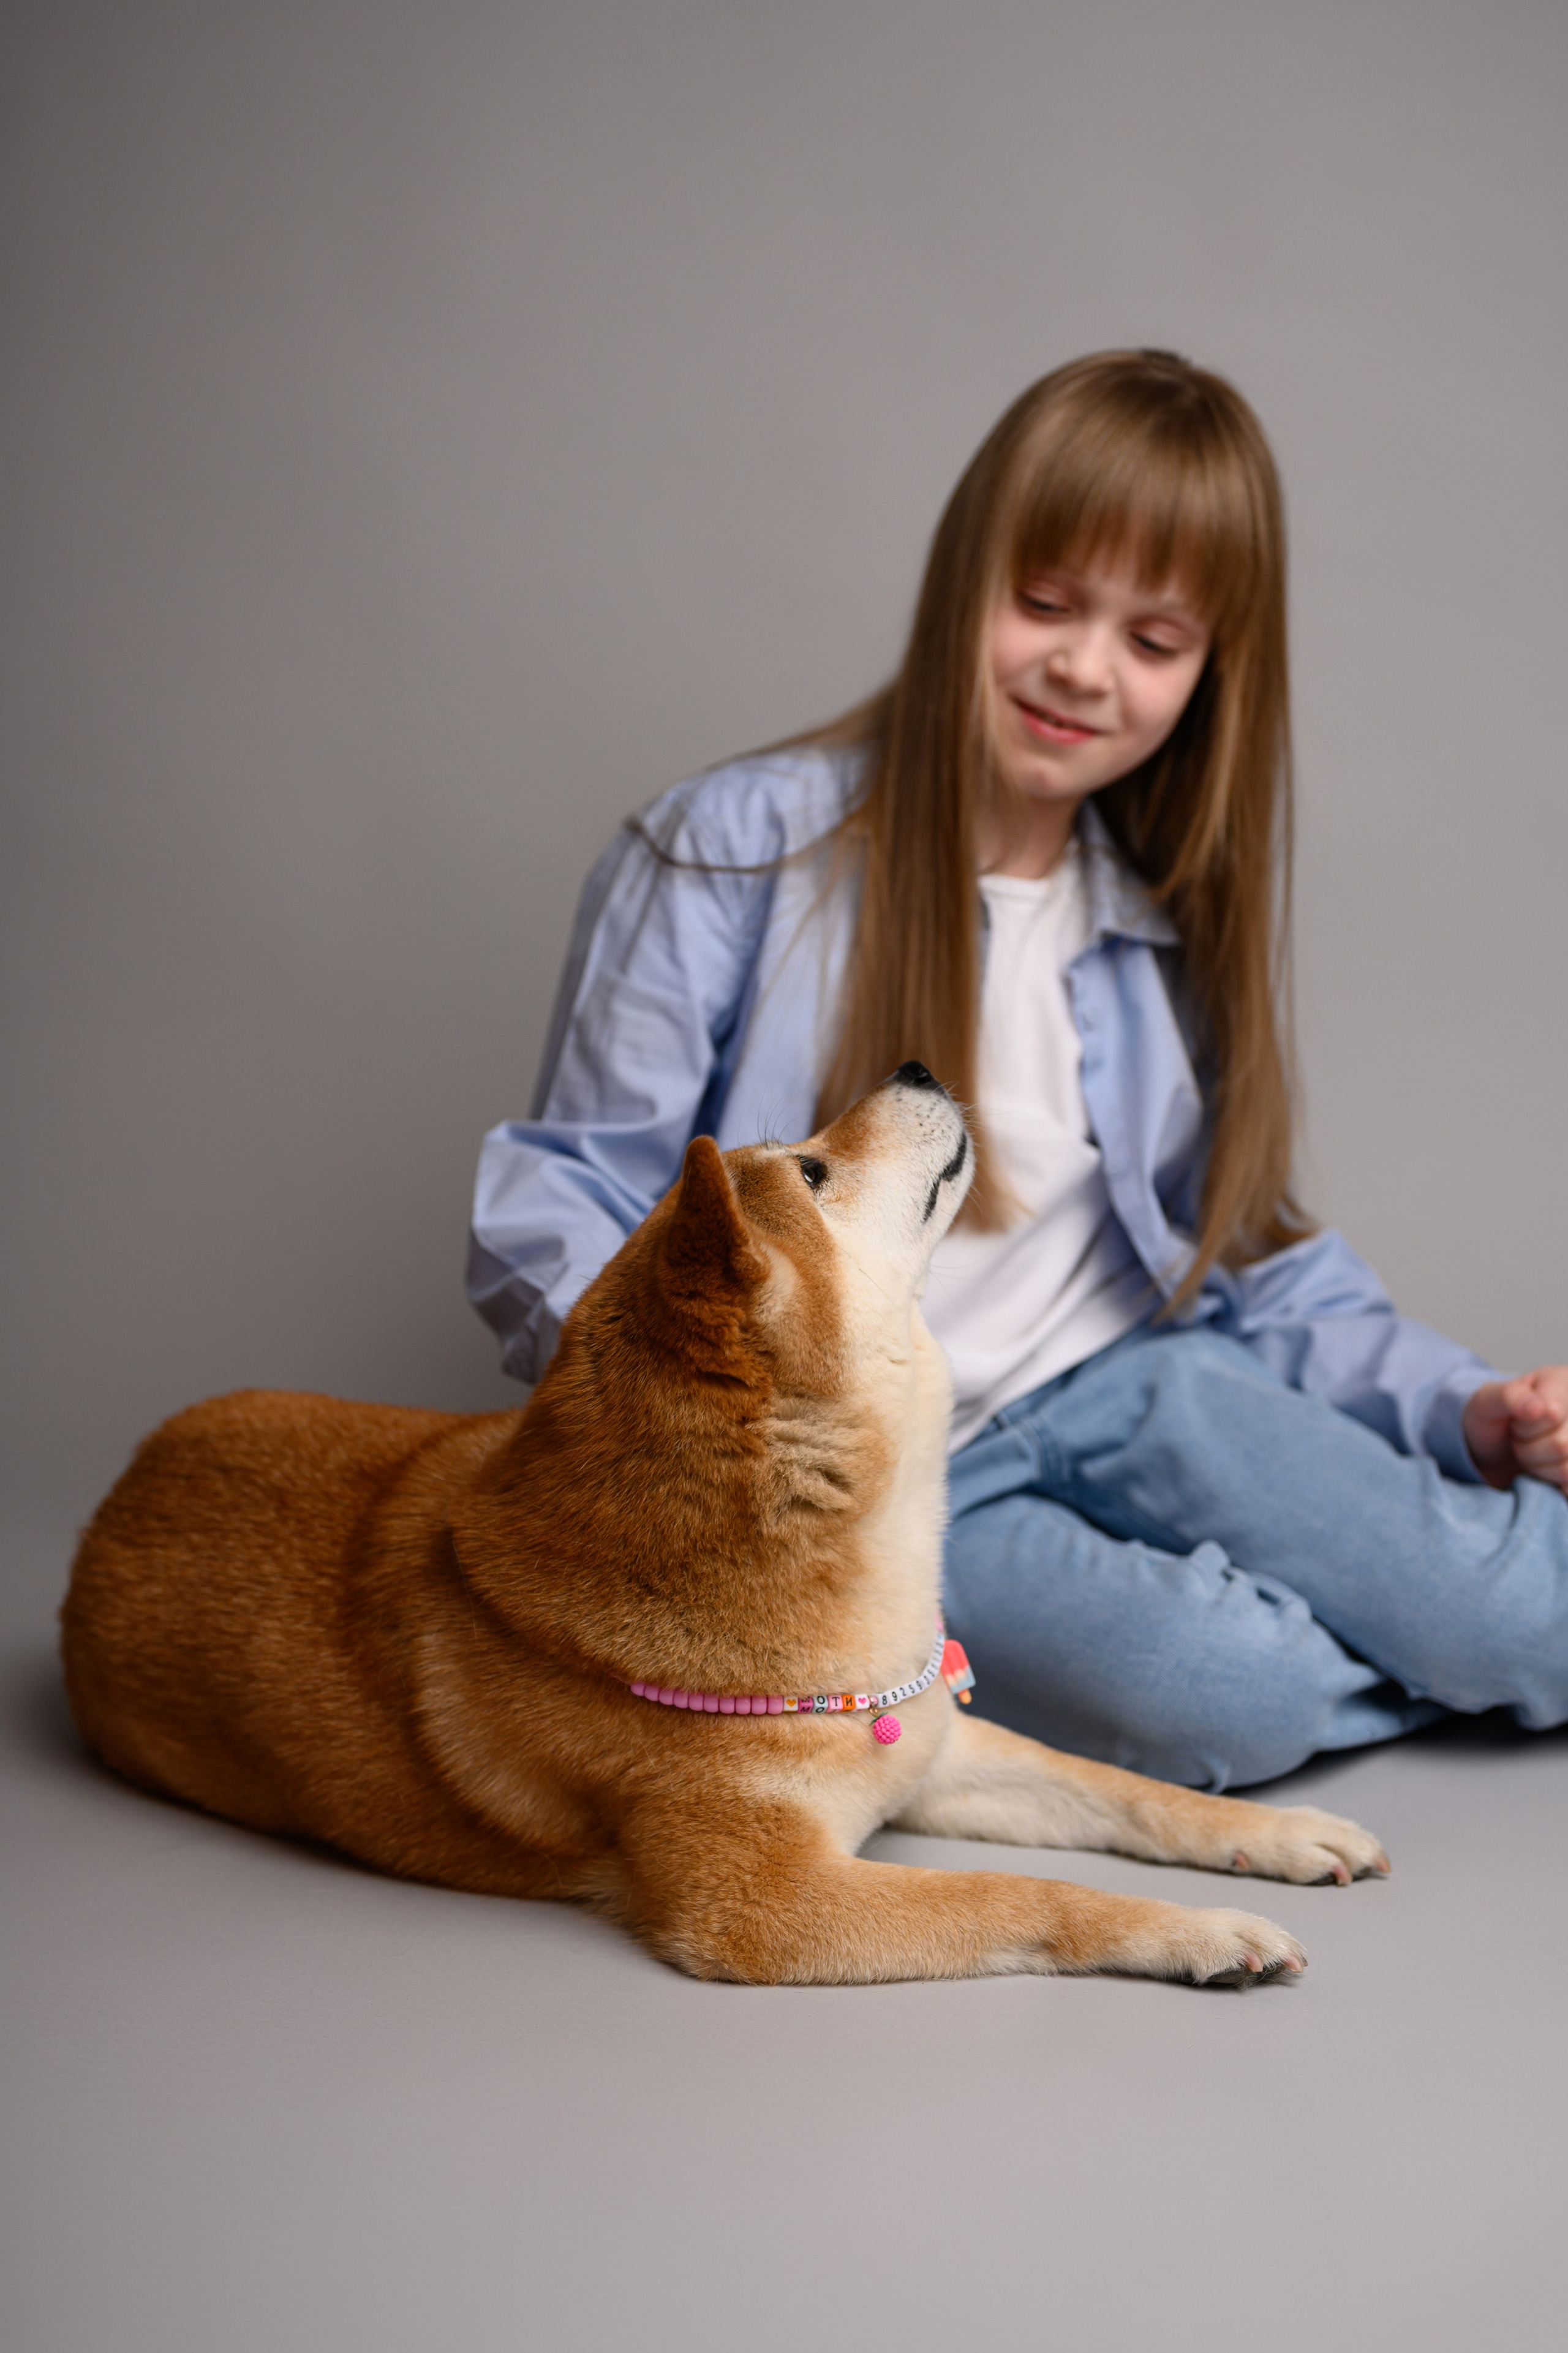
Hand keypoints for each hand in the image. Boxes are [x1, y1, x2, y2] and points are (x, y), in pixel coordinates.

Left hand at [1463, 1368, 1567, 1494]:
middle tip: (1518, 1438)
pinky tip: (1541, 1466)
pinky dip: (1549, 1480)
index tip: (1514, 1420)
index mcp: (1562, 1381)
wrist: (1491, 1446)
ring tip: (1528, 1450)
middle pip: (1562, 1444)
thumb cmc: (1491, 1418)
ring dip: (1536, 1465)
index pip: (1552, 1413)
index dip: (1525, 1425)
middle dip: (1528, 1447)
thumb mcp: (1487, 1400)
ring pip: (1566, 1468)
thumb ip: (1509, 1396)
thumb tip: (1539, 1408)